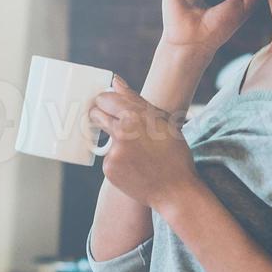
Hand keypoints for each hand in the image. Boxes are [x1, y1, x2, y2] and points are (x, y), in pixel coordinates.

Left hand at [90, 78, 201, 212]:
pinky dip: (117, 158)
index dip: (106, 100)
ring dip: (113, 139)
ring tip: (136, 150)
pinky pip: (108, 157)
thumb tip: (115, 80)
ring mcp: (113, 152)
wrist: (175, 190)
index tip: (109, 104)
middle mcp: (121, 132)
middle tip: (112, 122)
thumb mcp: (162, 121)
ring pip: (104, 137)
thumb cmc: (173, 153)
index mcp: (135, 116)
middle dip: (100, 115)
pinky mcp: (109, 168)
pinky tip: (134, 165)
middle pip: (96, 115)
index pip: (105, 98)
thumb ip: (135, 99)